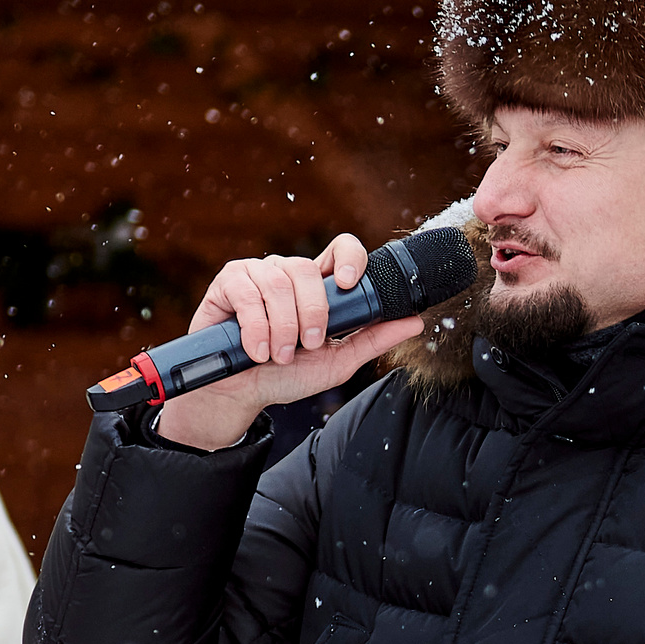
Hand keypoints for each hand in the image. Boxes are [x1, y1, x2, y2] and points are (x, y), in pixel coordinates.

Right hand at [154, 234, 424, 450]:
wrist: (241, 394)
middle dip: (312, 314)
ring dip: (282, 327)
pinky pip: (247, 292)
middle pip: (309, 269)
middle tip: (309, 346)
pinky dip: (255, 327)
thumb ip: (373, 339)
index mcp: (318, 286)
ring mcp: (257, 273)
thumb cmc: (287, 375)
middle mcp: (288, 273)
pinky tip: (256, 350)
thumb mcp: (337, 361)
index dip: (351, 257)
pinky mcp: (229, 282)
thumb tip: (415, 321)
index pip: (341, 249)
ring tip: (278, 356)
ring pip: (278, 282)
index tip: (352, 284)